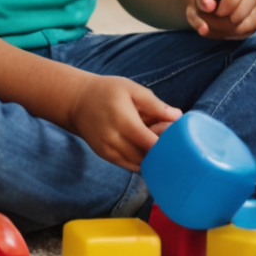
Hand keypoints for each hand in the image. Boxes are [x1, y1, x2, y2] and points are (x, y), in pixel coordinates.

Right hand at [66, 74, 181, 171]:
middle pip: (146, 156)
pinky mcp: (105, 156)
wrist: (77, 102)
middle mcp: (114, 140)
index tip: (177, 138)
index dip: (167, 144)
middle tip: (168, 138)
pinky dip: (141, 160)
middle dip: (161, 151)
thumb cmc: (108, 91)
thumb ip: (156, 105)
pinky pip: (129, 165)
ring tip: (153, 139)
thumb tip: (179, 117)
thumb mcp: (133, 90)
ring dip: (151, 156)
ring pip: (138, 163)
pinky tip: (144, 147)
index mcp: (124, 121)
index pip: (151, 144)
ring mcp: (108, 151)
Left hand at [186, 0, 255, 39]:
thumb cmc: (205, 0)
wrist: (209, 9)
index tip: (217, 12)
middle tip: (222, 22)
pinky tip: (233, 32)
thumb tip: (209, 6)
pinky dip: (247, 30)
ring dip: (242, 24)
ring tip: (226, 29)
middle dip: (235, 15)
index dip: (227, 3)